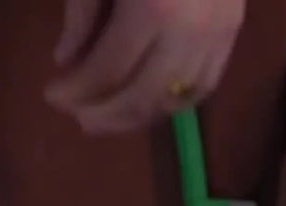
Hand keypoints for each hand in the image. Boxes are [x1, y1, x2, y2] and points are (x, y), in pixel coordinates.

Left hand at [47, 0, 246, 134]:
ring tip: (107, 115)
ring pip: (176, 99)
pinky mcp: (236, 29)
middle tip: (75, 116)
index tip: (49, 94)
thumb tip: (66, 60)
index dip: (74, 92)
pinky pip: (205, 83)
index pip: (106, 72)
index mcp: (154, 9)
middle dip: (104, 114)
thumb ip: (82, 12)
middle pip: (142, 97)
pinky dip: (174, 100)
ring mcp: (221, 32)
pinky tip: (148, 99)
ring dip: (138, 116)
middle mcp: (192, 30)